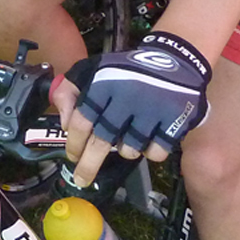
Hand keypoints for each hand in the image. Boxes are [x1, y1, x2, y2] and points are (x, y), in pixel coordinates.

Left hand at [58, 31, 211, 186]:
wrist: (174, 60)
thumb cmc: (125, 71)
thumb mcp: (90, 71)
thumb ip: (69, 92)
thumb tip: (65, 124)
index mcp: (103, 84)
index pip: (80, 122)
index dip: (73, 143)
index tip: (72, 156)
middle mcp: (126, 97)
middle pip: (101, 142)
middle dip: (88, 164)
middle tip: (81, 178)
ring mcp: (152, 110)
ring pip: (129, 150)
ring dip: (124, 151)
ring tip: (126, 138)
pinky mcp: (175, 120)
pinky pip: (156, 152)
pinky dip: (150, 152)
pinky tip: (149, 138)